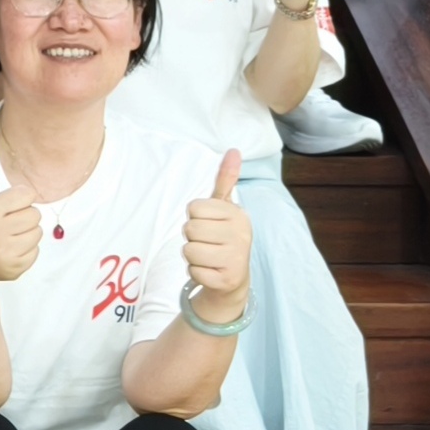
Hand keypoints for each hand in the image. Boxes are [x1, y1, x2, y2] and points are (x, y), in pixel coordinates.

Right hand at [0, 139, 42, 285]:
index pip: (27, 195)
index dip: (18, 199)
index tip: (4, 208)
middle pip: (35, 215)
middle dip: (23, 217)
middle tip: (5, 224)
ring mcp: (5, 253)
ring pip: (38, 233)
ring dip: (26, 234)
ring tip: (7, 237)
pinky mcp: (14, 268)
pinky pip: (36, 251)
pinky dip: (26, 251)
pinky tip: (9, 250)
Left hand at [183, 150, 252, 321]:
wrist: (233, 279)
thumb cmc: (223, 237)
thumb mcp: (223, 208)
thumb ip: (225, 180)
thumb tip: (233, 150)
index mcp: (238, 214)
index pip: (193, 208)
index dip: (194, 217)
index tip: (209, 224)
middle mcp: (241, 234)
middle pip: (189, 229)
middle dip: (192, 237)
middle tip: (207, 242)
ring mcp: (235, 258)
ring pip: (188, 251)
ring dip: (192, 256)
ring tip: (208, 257)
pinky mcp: (226, 279)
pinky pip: (193, 271)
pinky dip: (196, 272)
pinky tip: (210, 271)